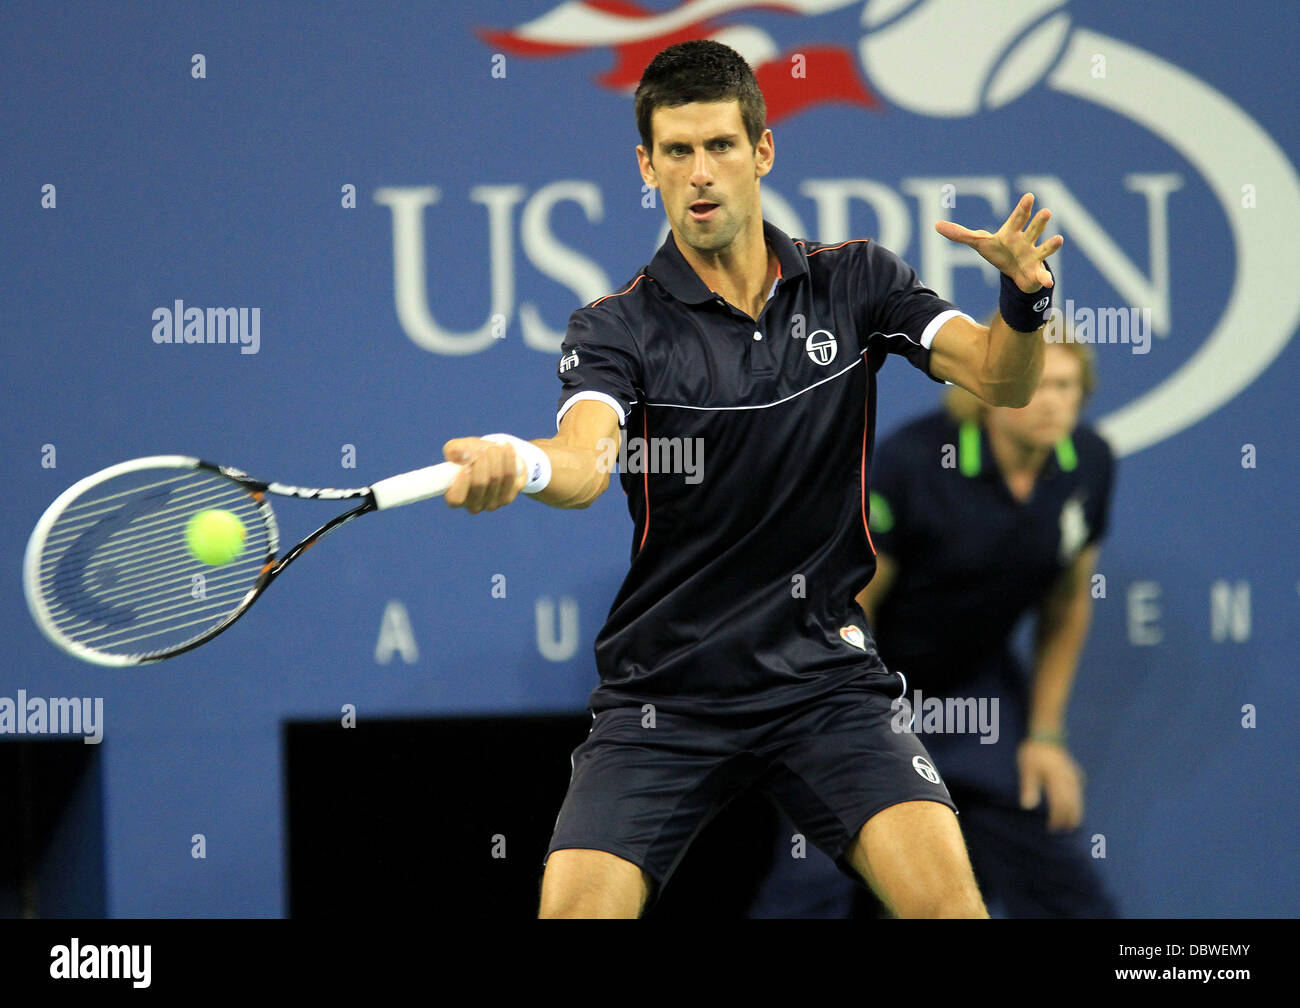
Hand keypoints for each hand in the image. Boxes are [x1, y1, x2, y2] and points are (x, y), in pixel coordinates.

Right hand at [442, 438, 525, 513]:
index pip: (456, 498)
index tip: (466, 465)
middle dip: (483, 462)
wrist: (488, 457)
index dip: (461, 482)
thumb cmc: (466, 454)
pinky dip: (511, 461)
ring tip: (496, 446)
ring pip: (498, 479)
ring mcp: (492, 504)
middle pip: (480, 484)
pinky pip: (513, 478)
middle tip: (484, 448)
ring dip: (498, 458)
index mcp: (455, 497)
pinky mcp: (508, 497)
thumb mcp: (455, 448)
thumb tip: (466, 455)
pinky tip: (507, 448)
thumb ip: (454, 451)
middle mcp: (473, 505)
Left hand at [935, 192, 1061, 292]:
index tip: (1029, 196)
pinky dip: (1045, 278)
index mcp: (1013, 232)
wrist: (1014, 272)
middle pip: (1033, 229)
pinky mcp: (1036, 272)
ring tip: (1059, 240)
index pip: (1018, 217)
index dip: (1023, 208)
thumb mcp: (979, 243)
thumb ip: (960, 234)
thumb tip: (936, 225)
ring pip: (1044, 248)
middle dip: (1039, 221)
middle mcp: (1026, 241)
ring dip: (1051, 245)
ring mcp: (1034, 256)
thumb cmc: (999, 252)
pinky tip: (1048, 281)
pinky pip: (1042, 275)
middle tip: (1046, 211)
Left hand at [1017, 737, 1083, 831]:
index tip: (1052, 828)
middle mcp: (1068, 780)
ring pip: (1079, 798)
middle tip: (1065, 830)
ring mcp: (1074, 776)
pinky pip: (1080, 791)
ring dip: (1076, 812)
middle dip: (1069, 818)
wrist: (1046, 735)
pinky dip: (1079, 801)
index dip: (1057, 818)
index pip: (1060, 805)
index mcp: (1056, 780)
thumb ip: (1029, 787)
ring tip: (1073, 824)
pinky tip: (1077, 805)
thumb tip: (1027, 806)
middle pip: (1073, 804)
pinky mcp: (1075, 773)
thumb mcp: (1027, 769)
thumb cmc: (1034, 753)